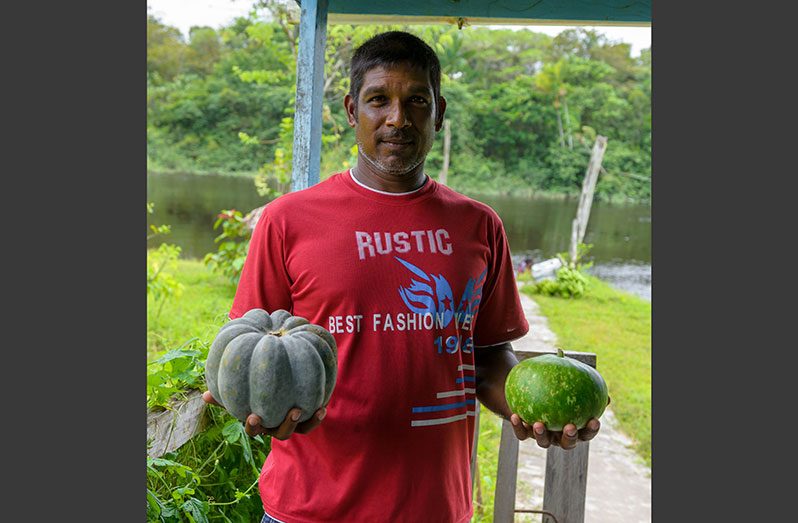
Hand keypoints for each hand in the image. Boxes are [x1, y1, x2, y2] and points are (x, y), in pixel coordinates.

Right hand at [202, 391, 326, 440]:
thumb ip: (225, 395)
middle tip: (290, 412)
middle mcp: (275, 426)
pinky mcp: (306, 420)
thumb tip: (204, 395)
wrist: (283, 394)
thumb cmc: (256, 394)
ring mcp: (292, 425)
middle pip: (278, 433)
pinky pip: (312, 423)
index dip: (253, 426)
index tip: (252, 416)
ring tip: (301, 409)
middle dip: (281, 425)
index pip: (254, 430)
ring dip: (300, 422)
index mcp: (259, 423)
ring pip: (296, 430)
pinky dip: (316, 417)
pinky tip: (322, 405)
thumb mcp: (240, 394)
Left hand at [510, 396, 609, 449]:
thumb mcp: (568, 385)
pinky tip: (516, 416)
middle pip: (567, 444)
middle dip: (569, 438)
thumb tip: (606, 394)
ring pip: (543, 442)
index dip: (591, 430)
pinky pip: (522, 433)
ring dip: (541, 435)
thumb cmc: (555, 387)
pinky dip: (518, 426)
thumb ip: (584, 387)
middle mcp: (558, 436)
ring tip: (539, 424)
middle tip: (569, 427)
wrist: (527, 391)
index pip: (586, 433)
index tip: (594, 420)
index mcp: (573, 428)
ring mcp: (542, 436)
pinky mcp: (524, 433)